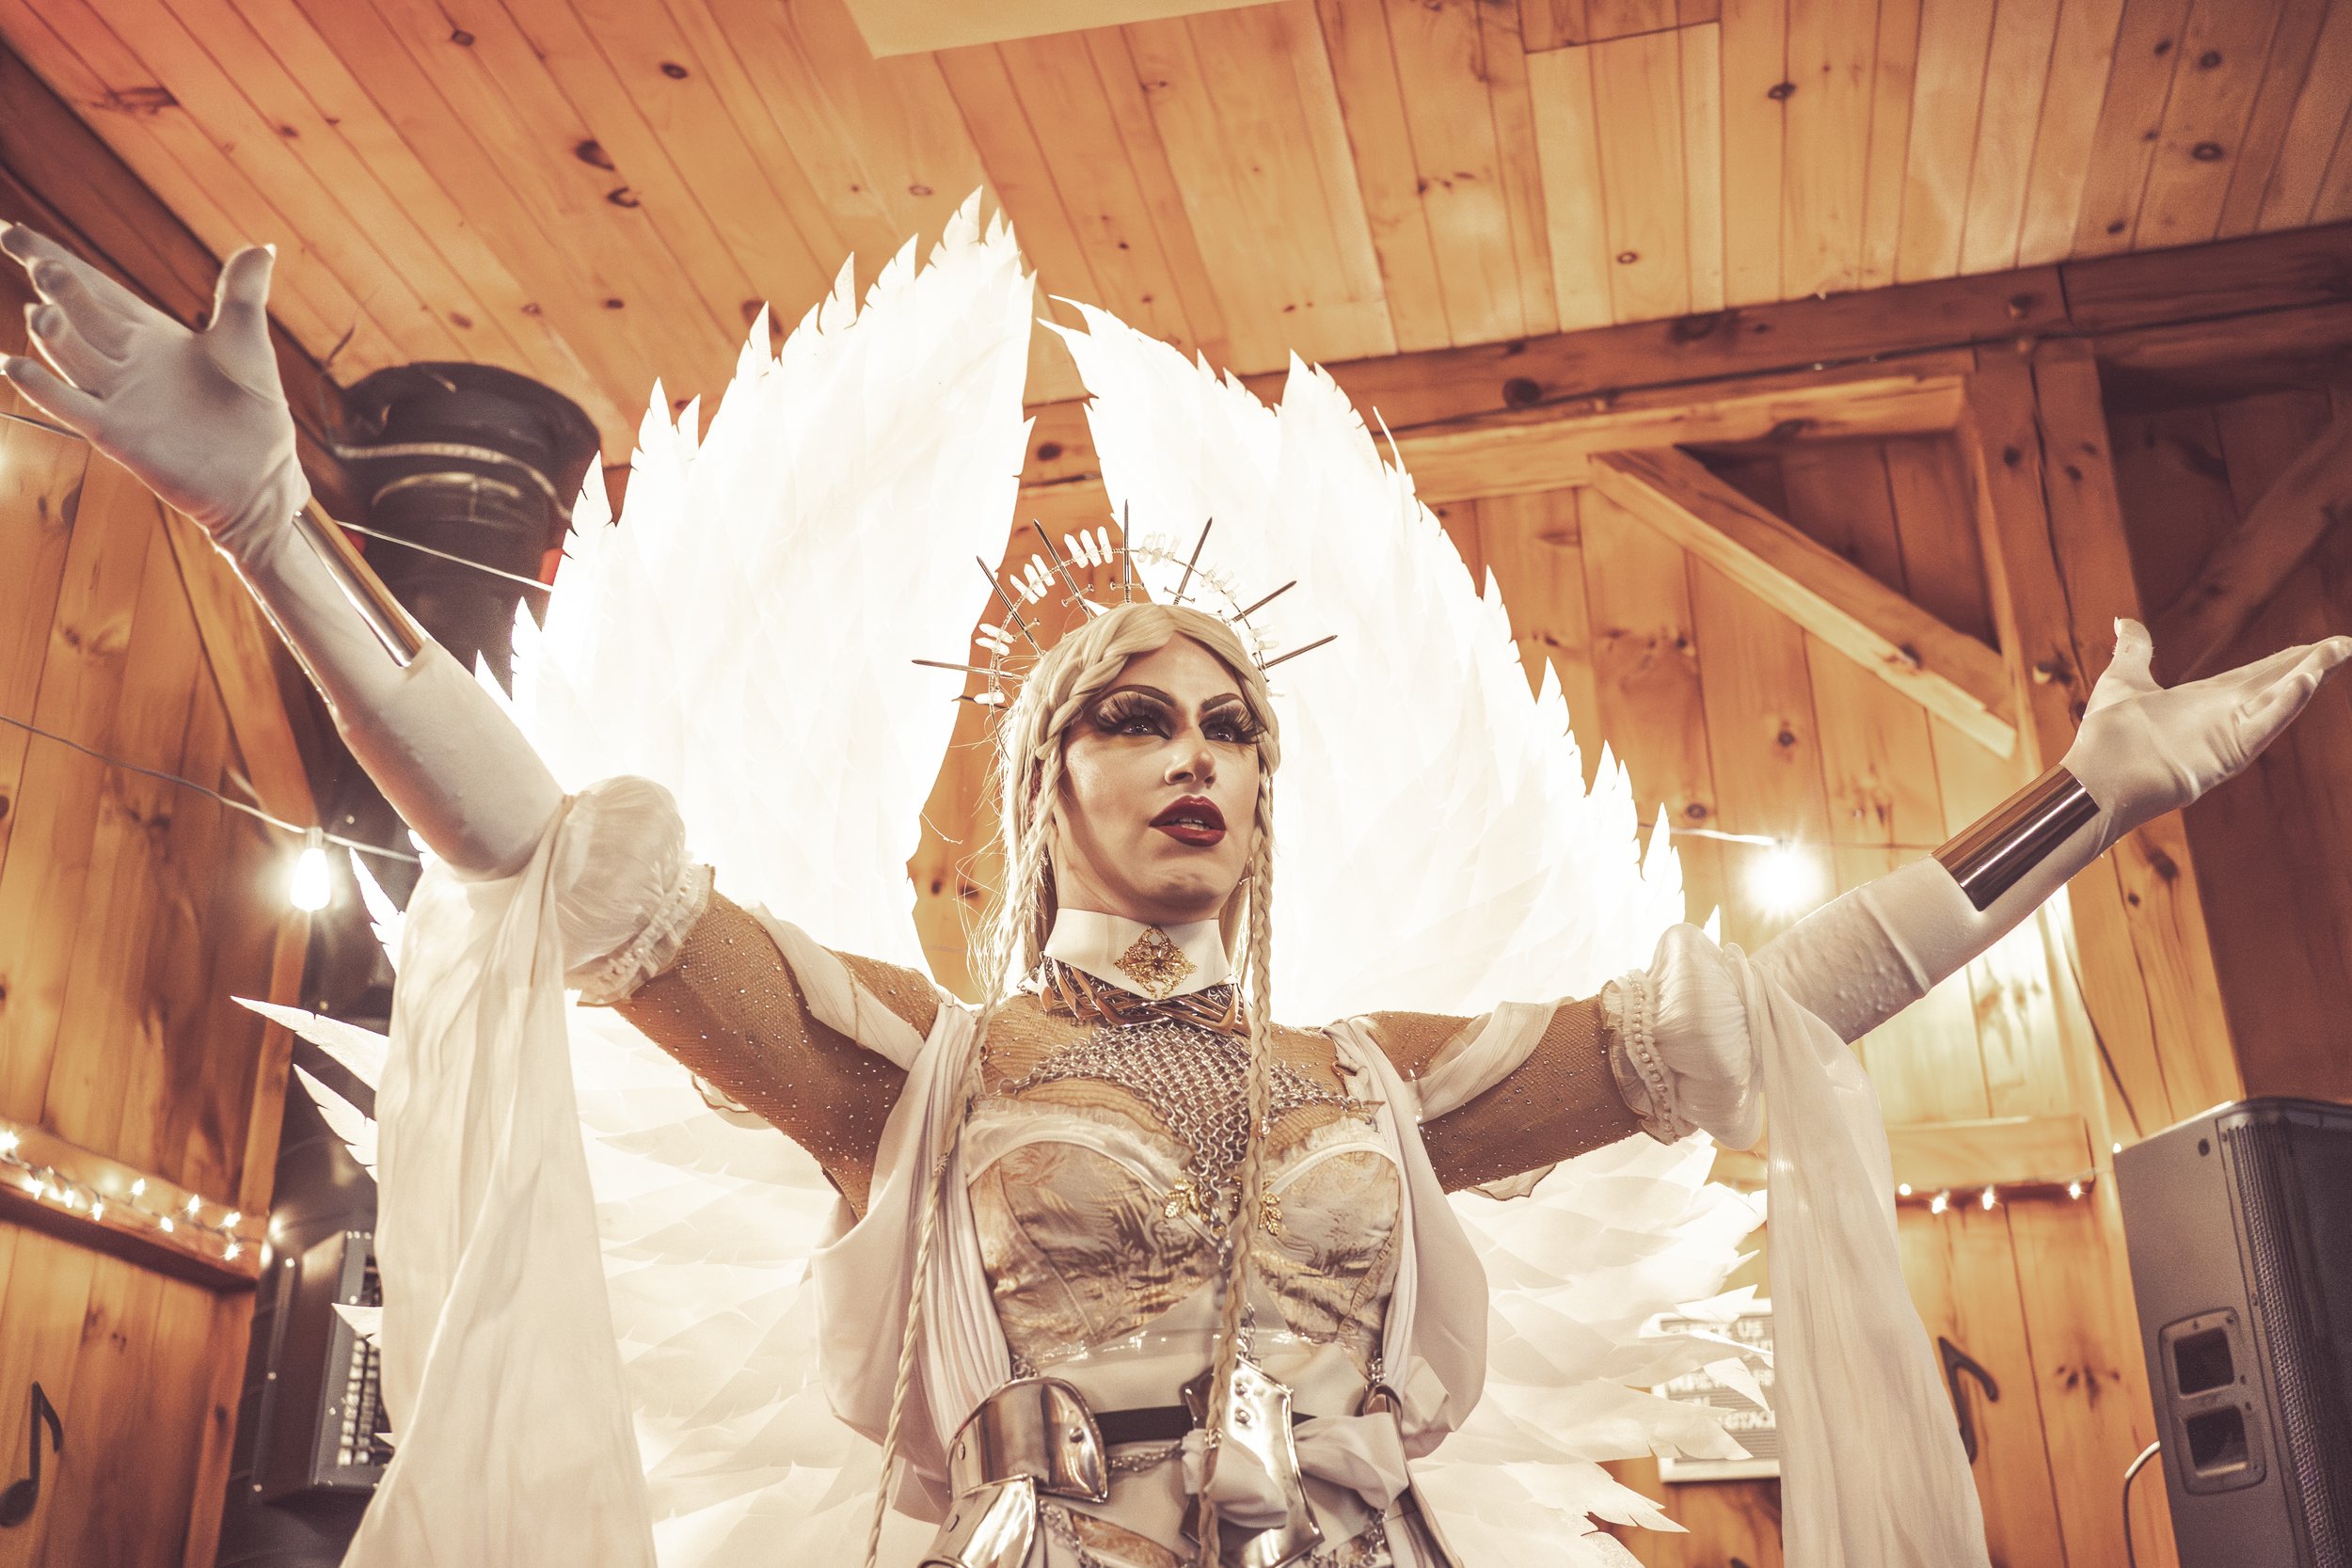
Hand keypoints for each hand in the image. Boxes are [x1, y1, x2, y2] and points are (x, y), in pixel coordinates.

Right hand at [1, 224, 304, 553]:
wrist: (261, 477)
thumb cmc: (253, 411)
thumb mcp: (248, 344)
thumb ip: (242, 295)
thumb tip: (262, 246)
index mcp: (149, 333)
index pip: (95, 286)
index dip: (56, 257)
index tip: (13, 230)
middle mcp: (125, 360)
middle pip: (79, 312)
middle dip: (55, 286)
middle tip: (38, 262)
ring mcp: (117, 396)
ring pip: (73, 355)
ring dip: (54, 333)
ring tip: (43, 312)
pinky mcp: (118, 434)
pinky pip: (73, 407)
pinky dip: (44, 388)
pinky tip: (15, 365)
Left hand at [2065, 618, 2351, 854]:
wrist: (2094, 778)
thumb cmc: (2108, 736)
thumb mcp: (2124, 679)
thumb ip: (2135, 650)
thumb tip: (2126, 621)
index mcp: (2208, 700)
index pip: (2259, 674)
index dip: (2291, 659)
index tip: (2321, 645)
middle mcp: (2225, 716)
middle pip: (2278, 682)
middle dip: (2315, 663)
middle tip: (2348, 643)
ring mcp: (2228, 734)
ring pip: (2280, 700)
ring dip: (2311, 675)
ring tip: (2341, 651)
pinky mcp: (2226, 753)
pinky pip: (2263, 725)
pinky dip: (2285, 704)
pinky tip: (2309, 680)